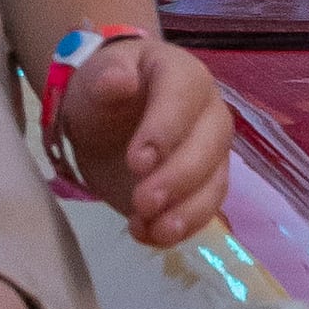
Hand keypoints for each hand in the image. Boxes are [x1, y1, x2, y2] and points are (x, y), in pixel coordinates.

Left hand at [49, 27, 232, 250]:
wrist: (106, 118)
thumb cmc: (104, 91)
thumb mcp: (94, 79)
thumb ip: (105, 76)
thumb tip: (118, 79)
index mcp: (183, 74)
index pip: (184, 96)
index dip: (165, 129)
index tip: (136, 162)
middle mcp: (209, 111)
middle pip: (209, 145)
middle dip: (178, 178)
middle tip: (142, 202)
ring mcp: (212, 151)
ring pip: (215, 182)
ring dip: (186, 211)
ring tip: (150, 229)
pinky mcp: (205, 185)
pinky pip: (205, 208)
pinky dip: (181, 226)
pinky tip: (148, 234)